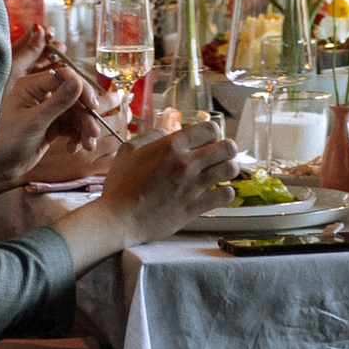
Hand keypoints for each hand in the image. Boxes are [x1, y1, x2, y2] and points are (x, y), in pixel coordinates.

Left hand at [31, 83, 107, 179]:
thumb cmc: (5, 140)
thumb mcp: (34, 122)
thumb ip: (58, 102)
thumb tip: (78, 81)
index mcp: (32, 86)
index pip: (65, 77)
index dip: (82, 89)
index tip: (93, 106)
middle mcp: (42, 95)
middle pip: (75, 97)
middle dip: (86, 115)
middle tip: (93, 133)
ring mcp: (47, 111)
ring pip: (76, 114)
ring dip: (84, 129)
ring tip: (88, 146)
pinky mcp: (52, 127)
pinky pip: (72, 127)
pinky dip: (77, 137)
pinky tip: (73, 149)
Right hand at [100, 117, 240, 245]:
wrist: (118, 219)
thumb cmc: (120, 185)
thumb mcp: (129, 150)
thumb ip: (151, 136)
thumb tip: (167, 133)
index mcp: (172, 145)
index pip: (210, 129)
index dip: (212, 133)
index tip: (207, 141)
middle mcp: (186, 163)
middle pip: (227, 147)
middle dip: (226, 149)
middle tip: (218, 156)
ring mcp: (193, 186)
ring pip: (231, 169)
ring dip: (228, 169)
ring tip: (220, 173)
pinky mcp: (195, 207)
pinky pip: (225, 195)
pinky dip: (225, 192)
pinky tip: (216, 192)